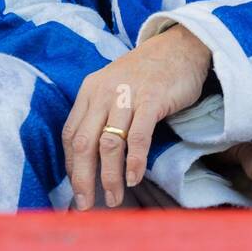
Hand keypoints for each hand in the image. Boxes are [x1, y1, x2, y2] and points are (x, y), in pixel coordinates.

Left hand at [62, 24, 211, 209]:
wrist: (181, 45)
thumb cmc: (148, 72)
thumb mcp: (114, 86)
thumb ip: (101, 113)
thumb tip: (92, 156)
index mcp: (90, 90)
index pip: (70, 135)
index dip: (71, 167)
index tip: (76, 190)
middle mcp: (103, 92)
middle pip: (83, 143)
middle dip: (82, 180)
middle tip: (87, 204)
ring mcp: (128, 95)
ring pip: (109, 143)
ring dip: (109, 176)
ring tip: (114, 198)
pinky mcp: (152, 99)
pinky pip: (138, 136)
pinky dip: (134, 161)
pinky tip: (134, 178)